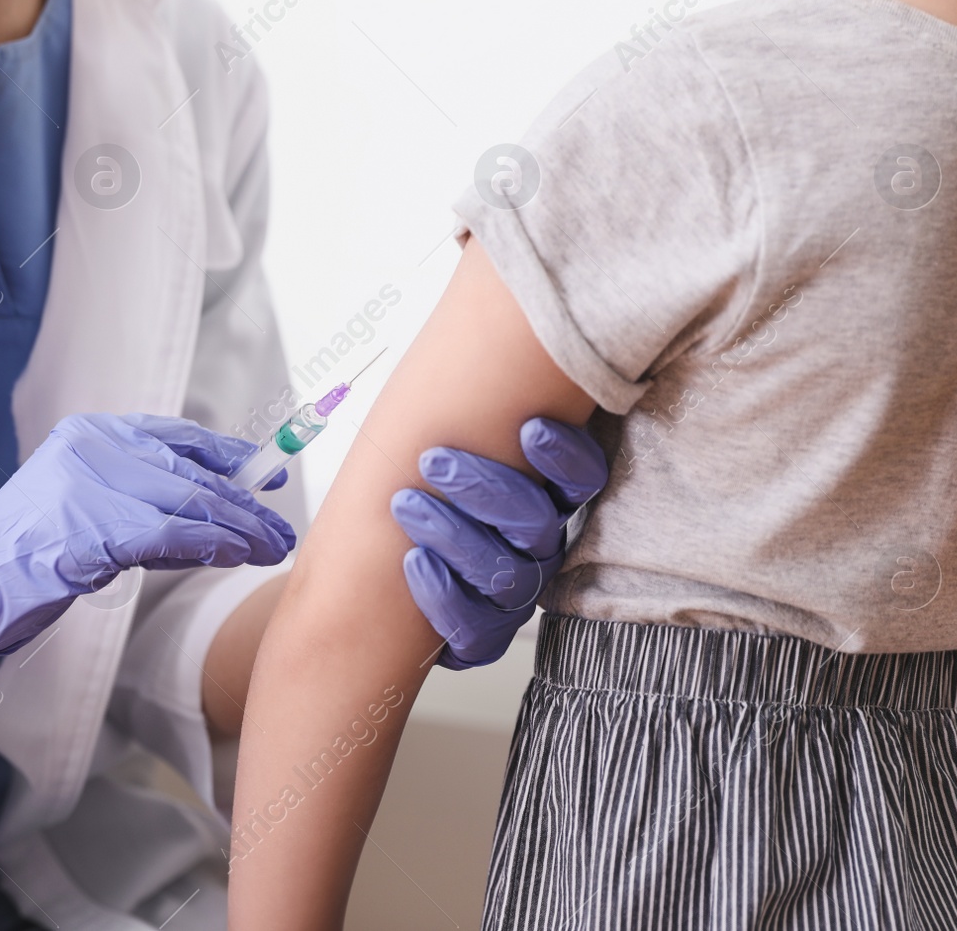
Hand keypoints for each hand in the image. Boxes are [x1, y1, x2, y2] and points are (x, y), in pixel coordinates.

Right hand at [0, 413, 295, 711]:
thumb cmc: (30, 557)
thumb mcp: (90, 509)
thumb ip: (145, 498)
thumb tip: (221, 509)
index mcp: (94, 433)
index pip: (181, 437)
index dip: (233, 457)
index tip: (272, 475)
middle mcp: (94, 445)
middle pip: (193, 471)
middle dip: (246, 503)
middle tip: (282, 530)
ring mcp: (89, 482)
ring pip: (189, 500)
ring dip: (240, 529)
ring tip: (272, 548)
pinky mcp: (89, 526)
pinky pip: (169, 532)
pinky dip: (211, 545)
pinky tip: (235, 556)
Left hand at [393, 418, 606, 669]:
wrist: (374, 558)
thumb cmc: (419, 481)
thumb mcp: (448, 431)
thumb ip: (472, 398)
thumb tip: (483, 320)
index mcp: (547, 494)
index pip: (583, 479)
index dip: (563, 457)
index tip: (528, 427)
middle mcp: (540, 545)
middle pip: (539, 525)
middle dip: (486, 489)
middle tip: (433, 460)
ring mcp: (514, 592)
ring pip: (510, 577)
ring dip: (456, 537)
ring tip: (406, 504)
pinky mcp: (482, 635)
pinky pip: (478, 633)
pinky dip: (443, 599)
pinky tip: (413, 563)